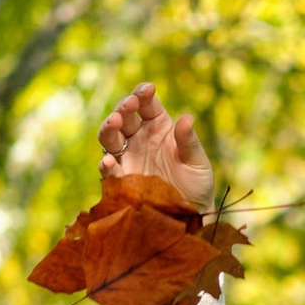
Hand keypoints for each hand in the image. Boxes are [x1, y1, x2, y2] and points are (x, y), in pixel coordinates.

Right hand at [98, 78, 214, 213]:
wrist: (189, 215)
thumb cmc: (196, 184)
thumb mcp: (197, 162)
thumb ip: (189, 142)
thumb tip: (187, 118)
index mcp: (158, 126)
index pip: (147, 104)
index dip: (143, 94)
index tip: (148, 89)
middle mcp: (139, 137)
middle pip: (125, 116)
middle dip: (124, 107)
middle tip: (129, 105)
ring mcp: (128, 157)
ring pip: (110, 137)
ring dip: (109, 127)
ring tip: (115, 122)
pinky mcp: (121, 179)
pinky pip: (109, 169)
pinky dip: (106, 164)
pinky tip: (110, 162)